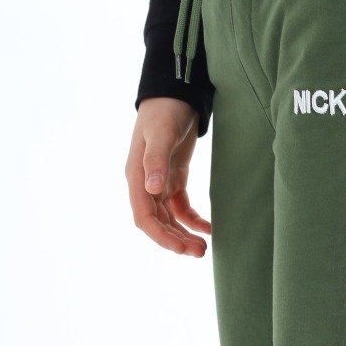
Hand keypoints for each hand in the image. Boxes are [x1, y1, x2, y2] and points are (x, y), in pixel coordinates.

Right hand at [126, 98, 211, 256]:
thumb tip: (152, 190)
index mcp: (137, 176)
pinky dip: (193, 220)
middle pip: (157, 222)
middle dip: (176, 240)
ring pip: (169, 218)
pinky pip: (181, 207)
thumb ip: (156, 161)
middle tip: (200, 253)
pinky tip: (208, 229)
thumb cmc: (164, 110)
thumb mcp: (161, 134)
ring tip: (204, 248)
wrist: (175, 92)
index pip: (144, 216)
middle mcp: (145, 183)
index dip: (160, 236)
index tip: (180, 248)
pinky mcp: (174, 177)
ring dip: (184, 234)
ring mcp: (159, 182)